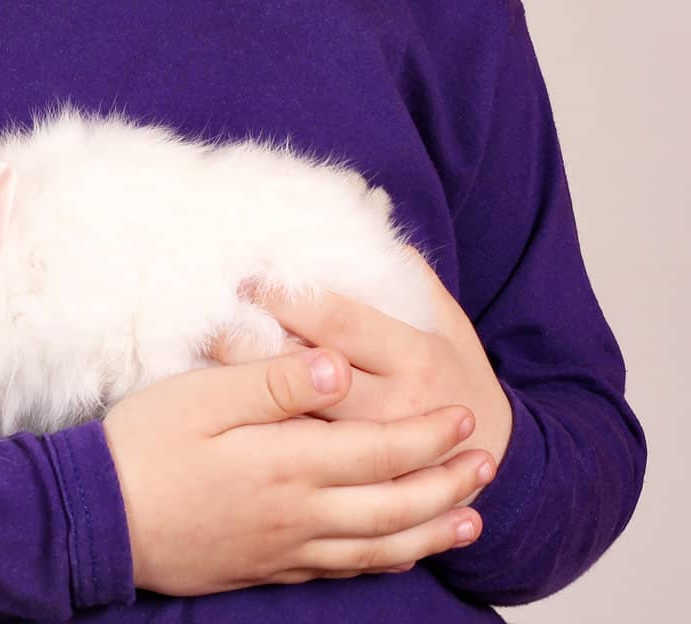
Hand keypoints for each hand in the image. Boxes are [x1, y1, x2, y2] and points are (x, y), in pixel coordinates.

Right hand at [102, 340, 493, 594]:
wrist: (97, 520)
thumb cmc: (144, 445)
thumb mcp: (202, 396)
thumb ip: (273, 381)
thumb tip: (336, 365)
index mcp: (287, 463)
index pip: (379, 452)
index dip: (428, 436)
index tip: (465, 416)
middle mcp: (297, 514)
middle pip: (393, 505)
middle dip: (446, 484)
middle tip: (488, 463)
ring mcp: (283, 547)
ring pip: (378, 546)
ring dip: (430, 530)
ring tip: (470, 519)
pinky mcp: (265, 567)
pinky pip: (344, 571)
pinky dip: (385, 562)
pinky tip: (397, 553)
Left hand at [205, 245, 512, 509]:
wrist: (488, 455)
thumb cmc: (453, 368)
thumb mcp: (443, 316)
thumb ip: (402, 269)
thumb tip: (364, 207)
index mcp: (415, 358)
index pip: (337, 320)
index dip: (287, 297)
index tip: (245, 276)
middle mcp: (393, 409)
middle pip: (307, 372)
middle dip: (253, 344)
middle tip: (207, 316)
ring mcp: (373, 454)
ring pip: (296, 421)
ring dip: (247, 390)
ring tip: (201, 359)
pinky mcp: (356, 483)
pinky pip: (300, 456)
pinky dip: (262, 431)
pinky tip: (226, 409)